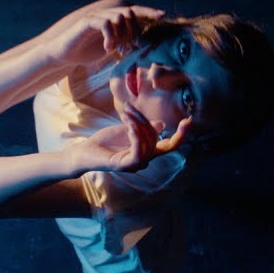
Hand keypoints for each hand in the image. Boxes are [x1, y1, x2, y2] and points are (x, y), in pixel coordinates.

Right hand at [44, 4, 165, 64]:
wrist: (64, 54)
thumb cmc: (88, 51)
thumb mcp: (111, 47)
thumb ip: (125, 42)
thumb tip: (143, 46)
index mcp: (114, 19)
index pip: (135, 11)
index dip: (149, 11)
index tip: (164, 16)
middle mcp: (106, 14)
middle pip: (130, 12)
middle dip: (136, 29)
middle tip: (136, 45)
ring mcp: (96, 16)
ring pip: (118, 16)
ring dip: (123, 34)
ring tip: (120, 49)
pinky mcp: (87, 22)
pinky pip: (105, 23)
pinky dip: (110, 36)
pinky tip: (109, 49)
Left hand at [71, 106, 193, 172]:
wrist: (85, 151)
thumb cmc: (105, 141)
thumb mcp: (128, 129)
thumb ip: (144, 127)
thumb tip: (161, 124)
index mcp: (147, 151)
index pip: (170, 145)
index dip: (181, 135)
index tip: (188, 120)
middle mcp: (144, 160)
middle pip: (155, 137)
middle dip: (144, 119)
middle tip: (128, 107)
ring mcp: (135, 164)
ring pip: (147, 142)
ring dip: (137, 124)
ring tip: (125, 113)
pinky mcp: (125, 166)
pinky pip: (138, 151)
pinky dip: (136, 136)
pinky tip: (129, 126)